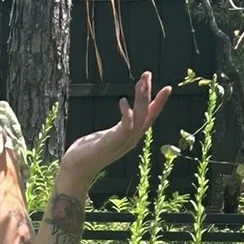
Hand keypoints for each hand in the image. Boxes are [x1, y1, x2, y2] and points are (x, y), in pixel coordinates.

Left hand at [54, 71, 171, 193]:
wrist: (76, 169)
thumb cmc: (88, 152)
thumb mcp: (107, 135)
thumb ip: (118, 127)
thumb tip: (122, 116)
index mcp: (130, 136)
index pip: (149, 117)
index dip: (159, 103)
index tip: (167, 87)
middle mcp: (130, 139)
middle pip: (146, 114)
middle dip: (148, 94)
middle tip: (148, 74)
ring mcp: (122, 142)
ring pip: (139, 118)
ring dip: (141, 99)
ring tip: (141, 82)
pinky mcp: (111, 144)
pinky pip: (125, 128)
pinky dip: (127, 114)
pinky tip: (122, 100)